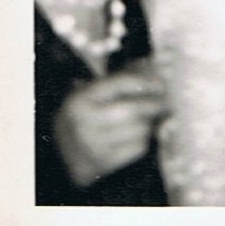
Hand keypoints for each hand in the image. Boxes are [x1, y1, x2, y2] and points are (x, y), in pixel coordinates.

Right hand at [52, 64, 166, 187]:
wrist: (62, 160)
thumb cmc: (86, 119)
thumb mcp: (94, 96)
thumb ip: (121, 79)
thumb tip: (149, 63)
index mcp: (80, 100)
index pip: (121, 83)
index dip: (146, 81)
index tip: (161, 84)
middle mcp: (84, 122)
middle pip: (134, 108)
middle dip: (153, 104)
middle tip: (162, 103)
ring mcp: (93, 144)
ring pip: (140, 128)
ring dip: (149, 123)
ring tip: (146, 121)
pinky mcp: (105, 162)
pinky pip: (138, 146)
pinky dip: (143, 140)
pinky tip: (136, 137)